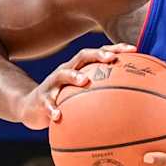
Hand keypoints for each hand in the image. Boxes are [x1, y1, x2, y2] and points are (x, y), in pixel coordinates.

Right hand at [14, 44, 131, 129]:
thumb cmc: (63, 100)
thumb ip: (102, 93)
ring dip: (74, 76)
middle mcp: (66, 71)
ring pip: (62, 75)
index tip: (133, 50)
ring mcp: (52, 84)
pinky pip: (47, 103)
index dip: (115, 49)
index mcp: (79, 68)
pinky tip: (58, 116)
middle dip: (97, 55)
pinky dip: (53, 109)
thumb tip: (133, 103)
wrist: (31, 107)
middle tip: (111, 59)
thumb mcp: (82, 94)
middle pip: (82, 57)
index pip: (98, 53)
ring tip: (85, 81)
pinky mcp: (41, 99)